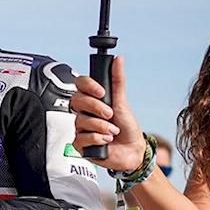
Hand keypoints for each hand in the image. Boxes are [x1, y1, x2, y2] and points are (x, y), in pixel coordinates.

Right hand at [70, 56, 145, 172]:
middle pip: (76, 101)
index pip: (79, 84)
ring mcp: (80, 128)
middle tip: (110, 114)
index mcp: (92, 100)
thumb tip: (118, 59)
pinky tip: (106, 141)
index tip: (101, 92)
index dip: (88, 86)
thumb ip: (118, 80)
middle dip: (96, 108)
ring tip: (112, 131)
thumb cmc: (126, 126)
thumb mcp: (122, 101)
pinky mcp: (80, 145)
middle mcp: (83, 113)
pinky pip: (80, 138)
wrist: (132, 150)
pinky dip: (96, 139)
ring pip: (80, 121)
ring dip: (100, 126)